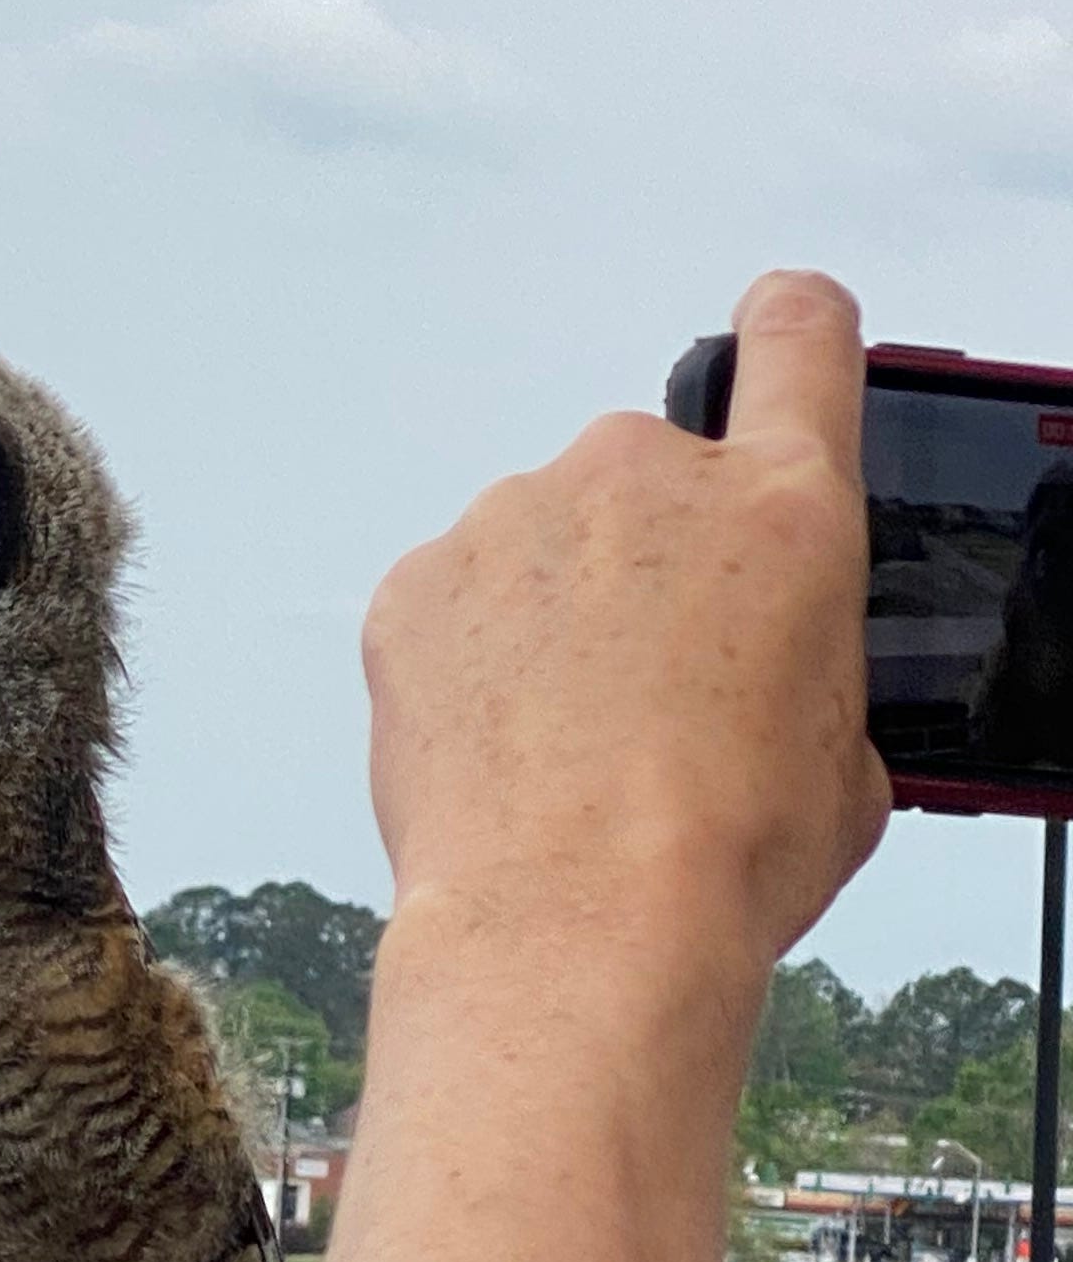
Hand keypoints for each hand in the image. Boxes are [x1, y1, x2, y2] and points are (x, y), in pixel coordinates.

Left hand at [363, 269, 888, 1001]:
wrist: (575, 922)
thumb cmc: (713, 850)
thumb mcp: (844, 754)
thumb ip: (805, 660)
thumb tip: (769, 679)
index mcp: (782, 506)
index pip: (798, 339)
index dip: (788, 339)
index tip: (773, 345)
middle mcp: (643, 479)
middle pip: (651, 479)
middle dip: (651, 561)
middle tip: (651, 684)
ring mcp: (516, 519)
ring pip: (544, 544)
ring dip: (554, 615)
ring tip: (568, 741)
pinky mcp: (417, 581)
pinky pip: (454, 601)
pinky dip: (470, 659)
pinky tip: (500, 748)